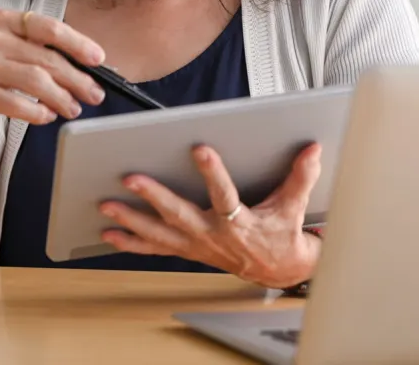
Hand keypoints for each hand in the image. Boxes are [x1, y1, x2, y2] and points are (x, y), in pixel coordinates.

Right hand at [0, 9, 105, 134]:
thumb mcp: (0, 34)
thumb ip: (32, 42)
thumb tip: (79, 60)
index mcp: (5, 20)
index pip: (49, 28)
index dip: (78, 43)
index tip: (99, 58)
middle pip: (47, 59)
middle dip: (77, 79)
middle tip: (95, 94)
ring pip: (35, 82)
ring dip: (61, 97)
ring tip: (74, 108)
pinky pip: (14, 103)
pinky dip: (36, 112)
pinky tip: (47, 116)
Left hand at [99, 143, 322, 288]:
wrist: (277, 269)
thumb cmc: (282, 234)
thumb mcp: (295, 207)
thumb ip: (301, 176)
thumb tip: (312, 149)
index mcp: (239, 223)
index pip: (225, 194)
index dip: (212, 173)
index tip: (199, 148)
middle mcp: (212, 236)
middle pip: (179, 215)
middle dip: (153, 197)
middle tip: (130, 179)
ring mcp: (196, 246)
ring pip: (159, 234)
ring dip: (131, 220)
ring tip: (106, 206)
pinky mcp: (187, 250)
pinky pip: (155, 249)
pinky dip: (131, 242)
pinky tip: (109, 232)